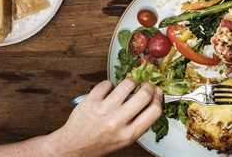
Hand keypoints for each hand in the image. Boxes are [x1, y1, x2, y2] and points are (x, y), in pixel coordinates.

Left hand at [48, 79, 162, 156]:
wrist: (73, 147)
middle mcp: (117, 122)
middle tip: (144, 87)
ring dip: (130, 83)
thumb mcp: (123, 140)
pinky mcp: (91, 101)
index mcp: (128, 134)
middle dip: (148, 87)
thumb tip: (151, 101)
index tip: (157, 94)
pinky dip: (109, 86)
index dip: (159, 99)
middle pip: (145, 95)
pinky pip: (108, 83)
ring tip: (126, 88)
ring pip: (128, 84)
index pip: (154, 111)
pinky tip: (107, 92)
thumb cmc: (98, 144)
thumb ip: (137, 123)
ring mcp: (104, 110)